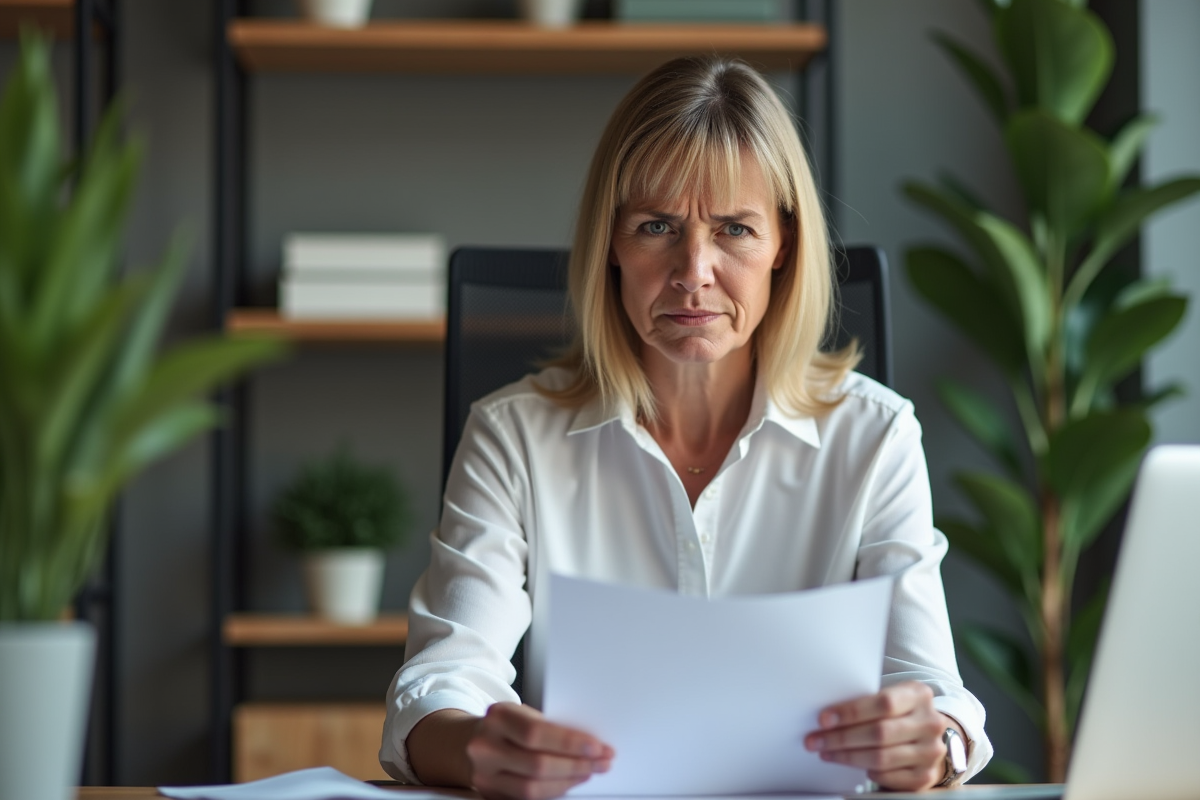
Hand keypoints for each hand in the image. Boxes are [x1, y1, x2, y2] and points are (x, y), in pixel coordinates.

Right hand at [466, 703, 613, 799]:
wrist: (471, 741)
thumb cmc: (506, 725)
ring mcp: (485, 774)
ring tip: (588, 772)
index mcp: (498, 717)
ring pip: (532, 788)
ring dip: (568, 781)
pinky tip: (569, 782)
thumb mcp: (523, 713)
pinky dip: (553, 791)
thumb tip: (589, 743)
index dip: (569, 742)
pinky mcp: (490, 794)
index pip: (536, 732)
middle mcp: (486, 746)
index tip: (596, 746)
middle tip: (601, 761)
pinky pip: (527, 798)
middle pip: (537, 764)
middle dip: (576, 765)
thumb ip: (550, 726)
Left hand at [804, 681, 958, 790]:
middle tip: (816, 740)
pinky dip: (867, 771)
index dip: (851, 712)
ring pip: (881, 758)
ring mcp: (930, 751)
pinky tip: (854, 764)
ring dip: (847, 756)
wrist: (927, 735)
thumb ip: (867, 702)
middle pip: (880, 733)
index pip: (883, 703)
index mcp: (919, 695)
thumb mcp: (891, 697)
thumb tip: (828, 715)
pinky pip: (888, 776)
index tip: (824, 719)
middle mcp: (930, 723)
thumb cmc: (899, 713)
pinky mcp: (925, 775)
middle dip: (841, 738)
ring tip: (827, 752)